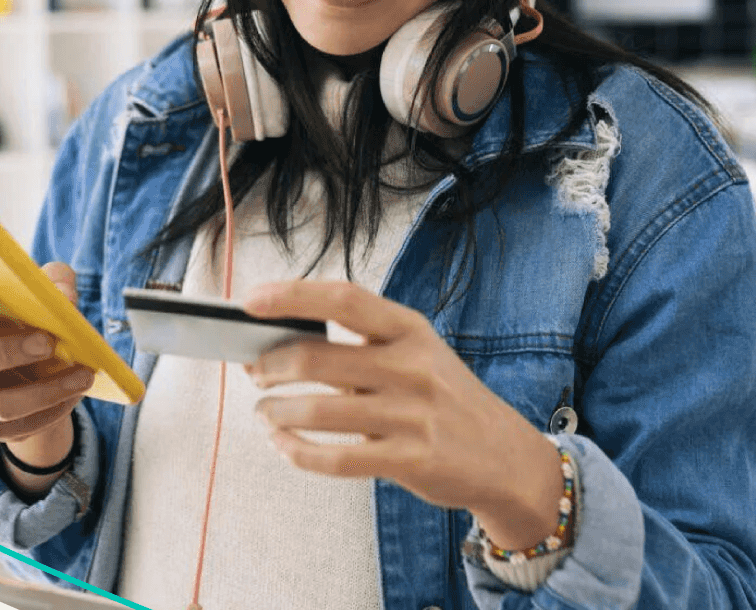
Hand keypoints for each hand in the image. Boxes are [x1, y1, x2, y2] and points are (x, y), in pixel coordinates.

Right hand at [0, 261, 92, 473]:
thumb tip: (64, 292)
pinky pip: (18, 426)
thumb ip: (54, 282)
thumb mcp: (45, 295)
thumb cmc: (33, 321)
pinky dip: (53, 410)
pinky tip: (76, 393)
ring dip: (42, 390)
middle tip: (48, 341)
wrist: (40, 374)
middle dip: (5, 352)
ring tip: (81, 374)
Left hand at [243, 280, 566, 551]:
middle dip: (269, 365)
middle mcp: (412, 367)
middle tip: (254, 372)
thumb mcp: (416, 357)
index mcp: (410, 330)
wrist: (506, 458)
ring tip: (264, 413)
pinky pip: (334, 458)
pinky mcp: (410, 460)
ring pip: (317, 411)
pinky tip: (283, 444)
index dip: (291, 296)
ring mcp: (413, 415)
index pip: (343, 298)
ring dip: (275, 412)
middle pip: (316, 357)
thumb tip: (277, 347)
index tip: (250, 302)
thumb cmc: (444, 401)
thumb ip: (358, 350)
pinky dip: (296, 451)